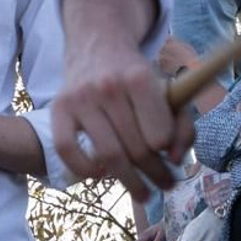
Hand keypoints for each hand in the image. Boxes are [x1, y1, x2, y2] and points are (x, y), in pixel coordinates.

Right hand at [54, 36, 194, 198]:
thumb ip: (183, 125)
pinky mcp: (58, 108)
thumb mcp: (168, 90)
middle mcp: (107, 87)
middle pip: (135, 149)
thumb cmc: (136, 77)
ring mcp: (79, 98)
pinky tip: (101, 174)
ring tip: (144, 194)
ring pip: (107, 155)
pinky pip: (67, 150)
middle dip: (155, 174)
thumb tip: (176, 160)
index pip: (158, 135)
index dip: (167, 150)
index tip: (170, 156)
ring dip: (130, 182)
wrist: (98, 46)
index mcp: (138, 78)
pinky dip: (85, 169)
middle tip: (165, 185)